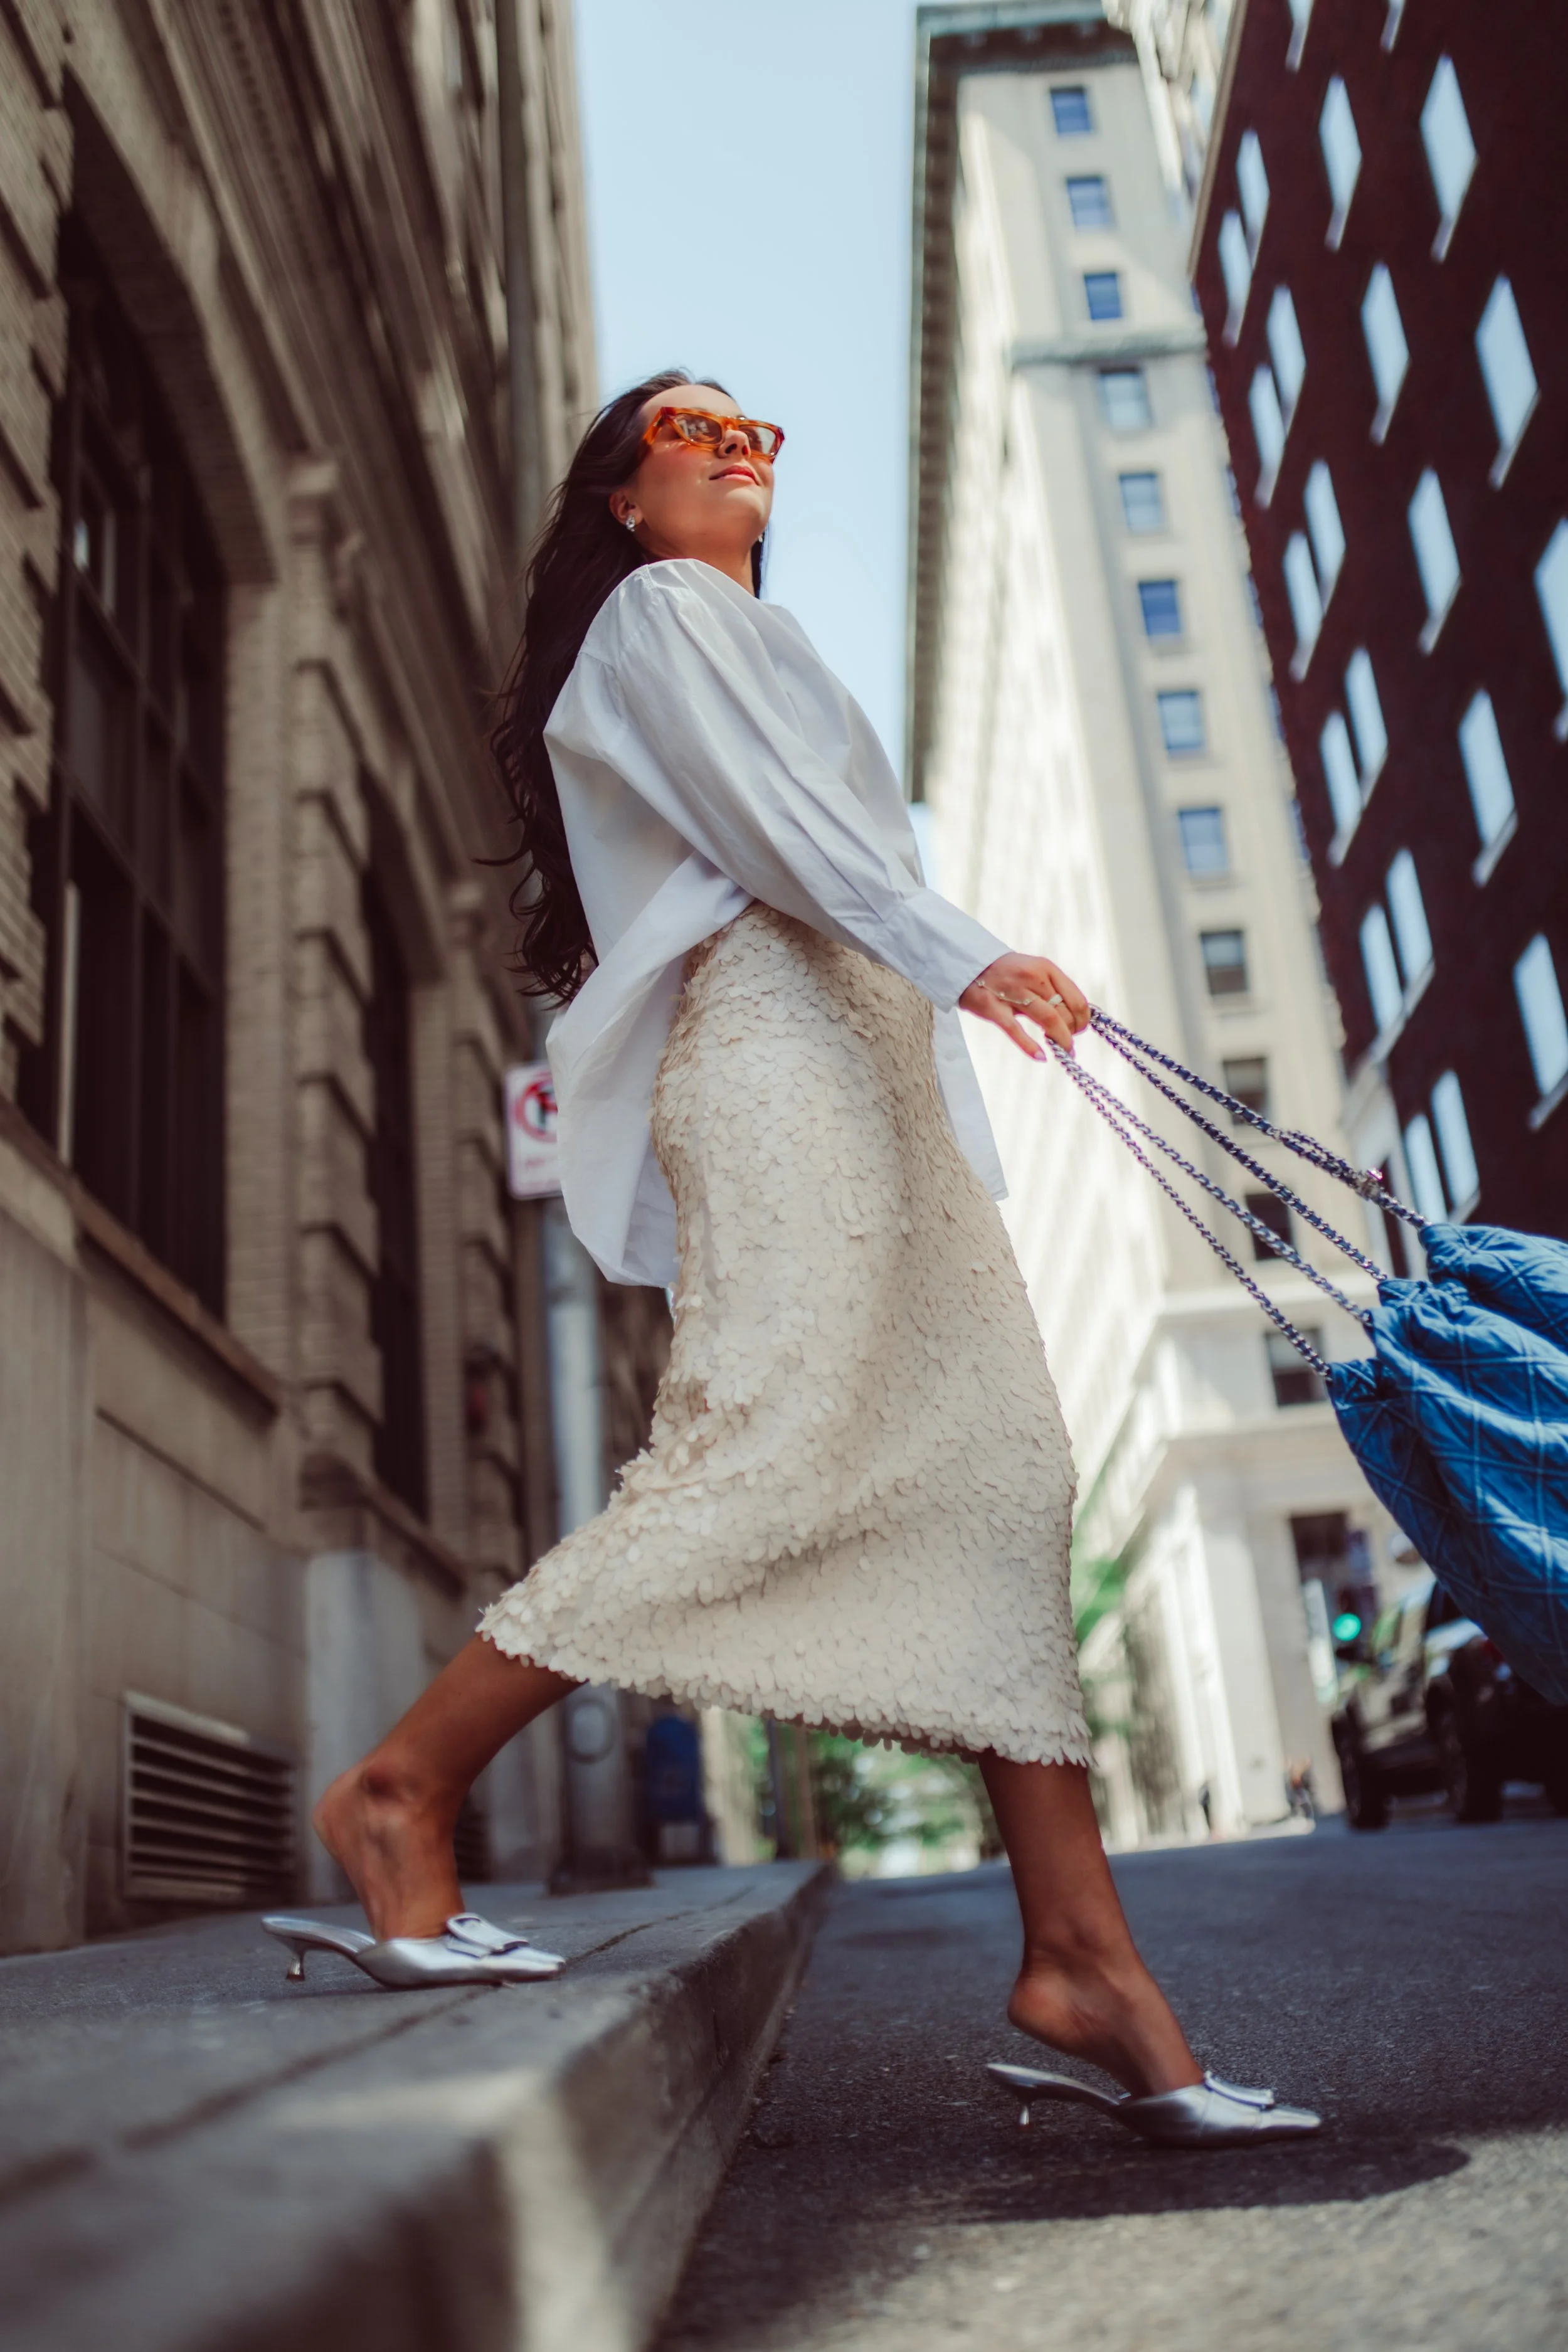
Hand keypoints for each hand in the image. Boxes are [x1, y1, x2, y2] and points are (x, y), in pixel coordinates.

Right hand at [959, 953, 1090, 1059]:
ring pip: (1049, 1020)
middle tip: (1068, 1042)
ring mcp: (1013, 993)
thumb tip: (1074, 1015)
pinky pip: (1016, 1030)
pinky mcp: (994, 1008)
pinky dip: (1030, 1046)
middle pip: (1064, 1012)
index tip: (1079, 1029)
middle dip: (1072, 1032)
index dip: (1083, 1019)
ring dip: (1061, 1039)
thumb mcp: (1034, 971)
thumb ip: (1052, 989)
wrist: (969, 965)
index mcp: (1046, 968)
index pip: (1076, 998)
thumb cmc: (1006, 972)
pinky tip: (1041, 1056)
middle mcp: (1032, 978)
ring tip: (1064, 1050)